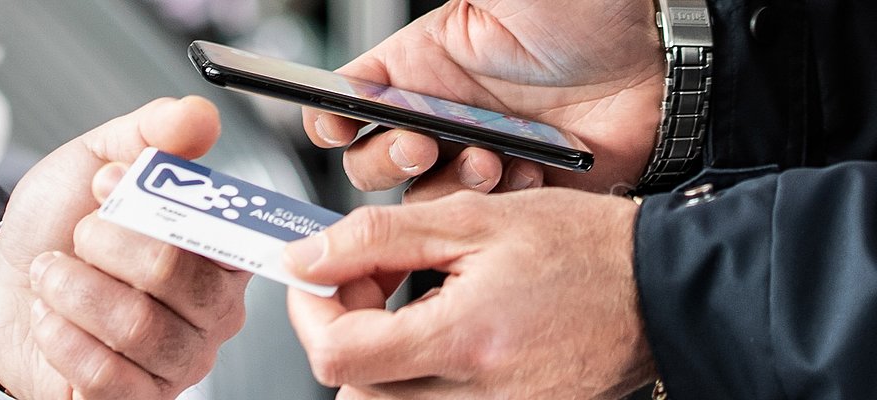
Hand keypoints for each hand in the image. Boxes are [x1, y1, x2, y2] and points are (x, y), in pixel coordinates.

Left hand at [0, 97, 250, 398]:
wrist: (6, 289)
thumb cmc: (60, 231)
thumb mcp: (95, 160)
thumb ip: (150, 134)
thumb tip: (199, 117)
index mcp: (218, 248)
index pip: (223, 229)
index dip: (159, 204)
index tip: (110, 182)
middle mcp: (213, 309)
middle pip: (178, 273)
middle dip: (105, 243)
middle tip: (79, 235)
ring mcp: (180, 360)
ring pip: (136, 324)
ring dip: (72, 290)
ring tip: (56, 276)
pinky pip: (105, 375)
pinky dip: (61, 338)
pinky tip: (54, 320)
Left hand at [284, 189, 655, 398]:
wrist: (666, 290)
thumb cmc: (586, 249)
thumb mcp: (473, 219)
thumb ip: (378, 238)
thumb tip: (307, 257)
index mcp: (464, 341)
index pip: (337, 355)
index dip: (312, 311)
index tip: (320, 276)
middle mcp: (478, 396)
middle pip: (355, 390)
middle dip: (344, 333)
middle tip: (374, 284)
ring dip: (380, 354)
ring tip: (417, 302)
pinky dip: (420, 373)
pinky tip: (449, 327)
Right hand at [304, 0, 663, 196]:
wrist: (662, 63)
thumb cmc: (588, 11)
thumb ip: (449, 7)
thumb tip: (370, 28)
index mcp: (420, 64)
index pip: (348, 99)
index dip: (330, 116)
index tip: (337, 122)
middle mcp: (441, 114)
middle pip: (370, 161)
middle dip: (387, 159)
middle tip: (425, 142)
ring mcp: (477, 155)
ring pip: (420, 198)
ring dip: (446, 186)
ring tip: (490, 158)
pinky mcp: (516, 191)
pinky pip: (480, 220)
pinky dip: (495, 206)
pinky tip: (527, 175)